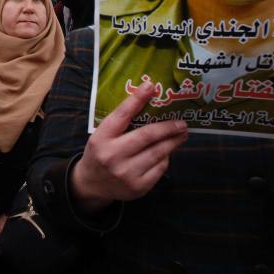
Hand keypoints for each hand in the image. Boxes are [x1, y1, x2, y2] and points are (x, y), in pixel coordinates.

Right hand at [70, 82, 187, 213]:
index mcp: (101, 138)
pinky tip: (167, 153)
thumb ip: (121, 123)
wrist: (91, 185)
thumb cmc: (100, 153)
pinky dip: (165, 158)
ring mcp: (126, 173)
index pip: (122, 115)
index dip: (137, 99)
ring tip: (181, 134)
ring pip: (158, 152)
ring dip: (173, 142)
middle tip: (181, 122)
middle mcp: (113, 155)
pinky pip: (160, 168)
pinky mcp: (138, 187)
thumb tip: (150, 102)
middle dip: (168, 127)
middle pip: (147, 135)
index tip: (151, 86)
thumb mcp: (102, 135)